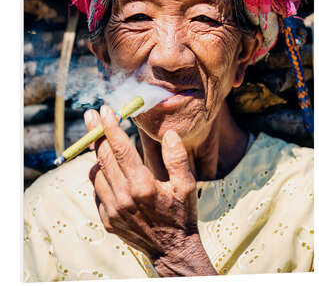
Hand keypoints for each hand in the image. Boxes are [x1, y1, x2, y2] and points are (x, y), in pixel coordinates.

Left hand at [84, 105, 216, 275]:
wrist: (172, 250)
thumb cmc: (181, 213)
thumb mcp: (187, 185)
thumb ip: (177, 158)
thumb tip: (169, 134)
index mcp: (142, 186)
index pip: (121, 149)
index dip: (111, 127)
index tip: (105, 109)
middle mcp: (123, 198)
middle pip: (102, 157)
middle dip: (95, 132)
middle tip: (90, 114)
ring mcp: (112, 210)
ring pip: (96, 174)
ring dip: (97, 154)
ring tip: (99, 139)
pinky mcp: (107, 220)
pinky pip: (97, 191)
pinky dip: (100, 176)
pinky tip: (108, 169)